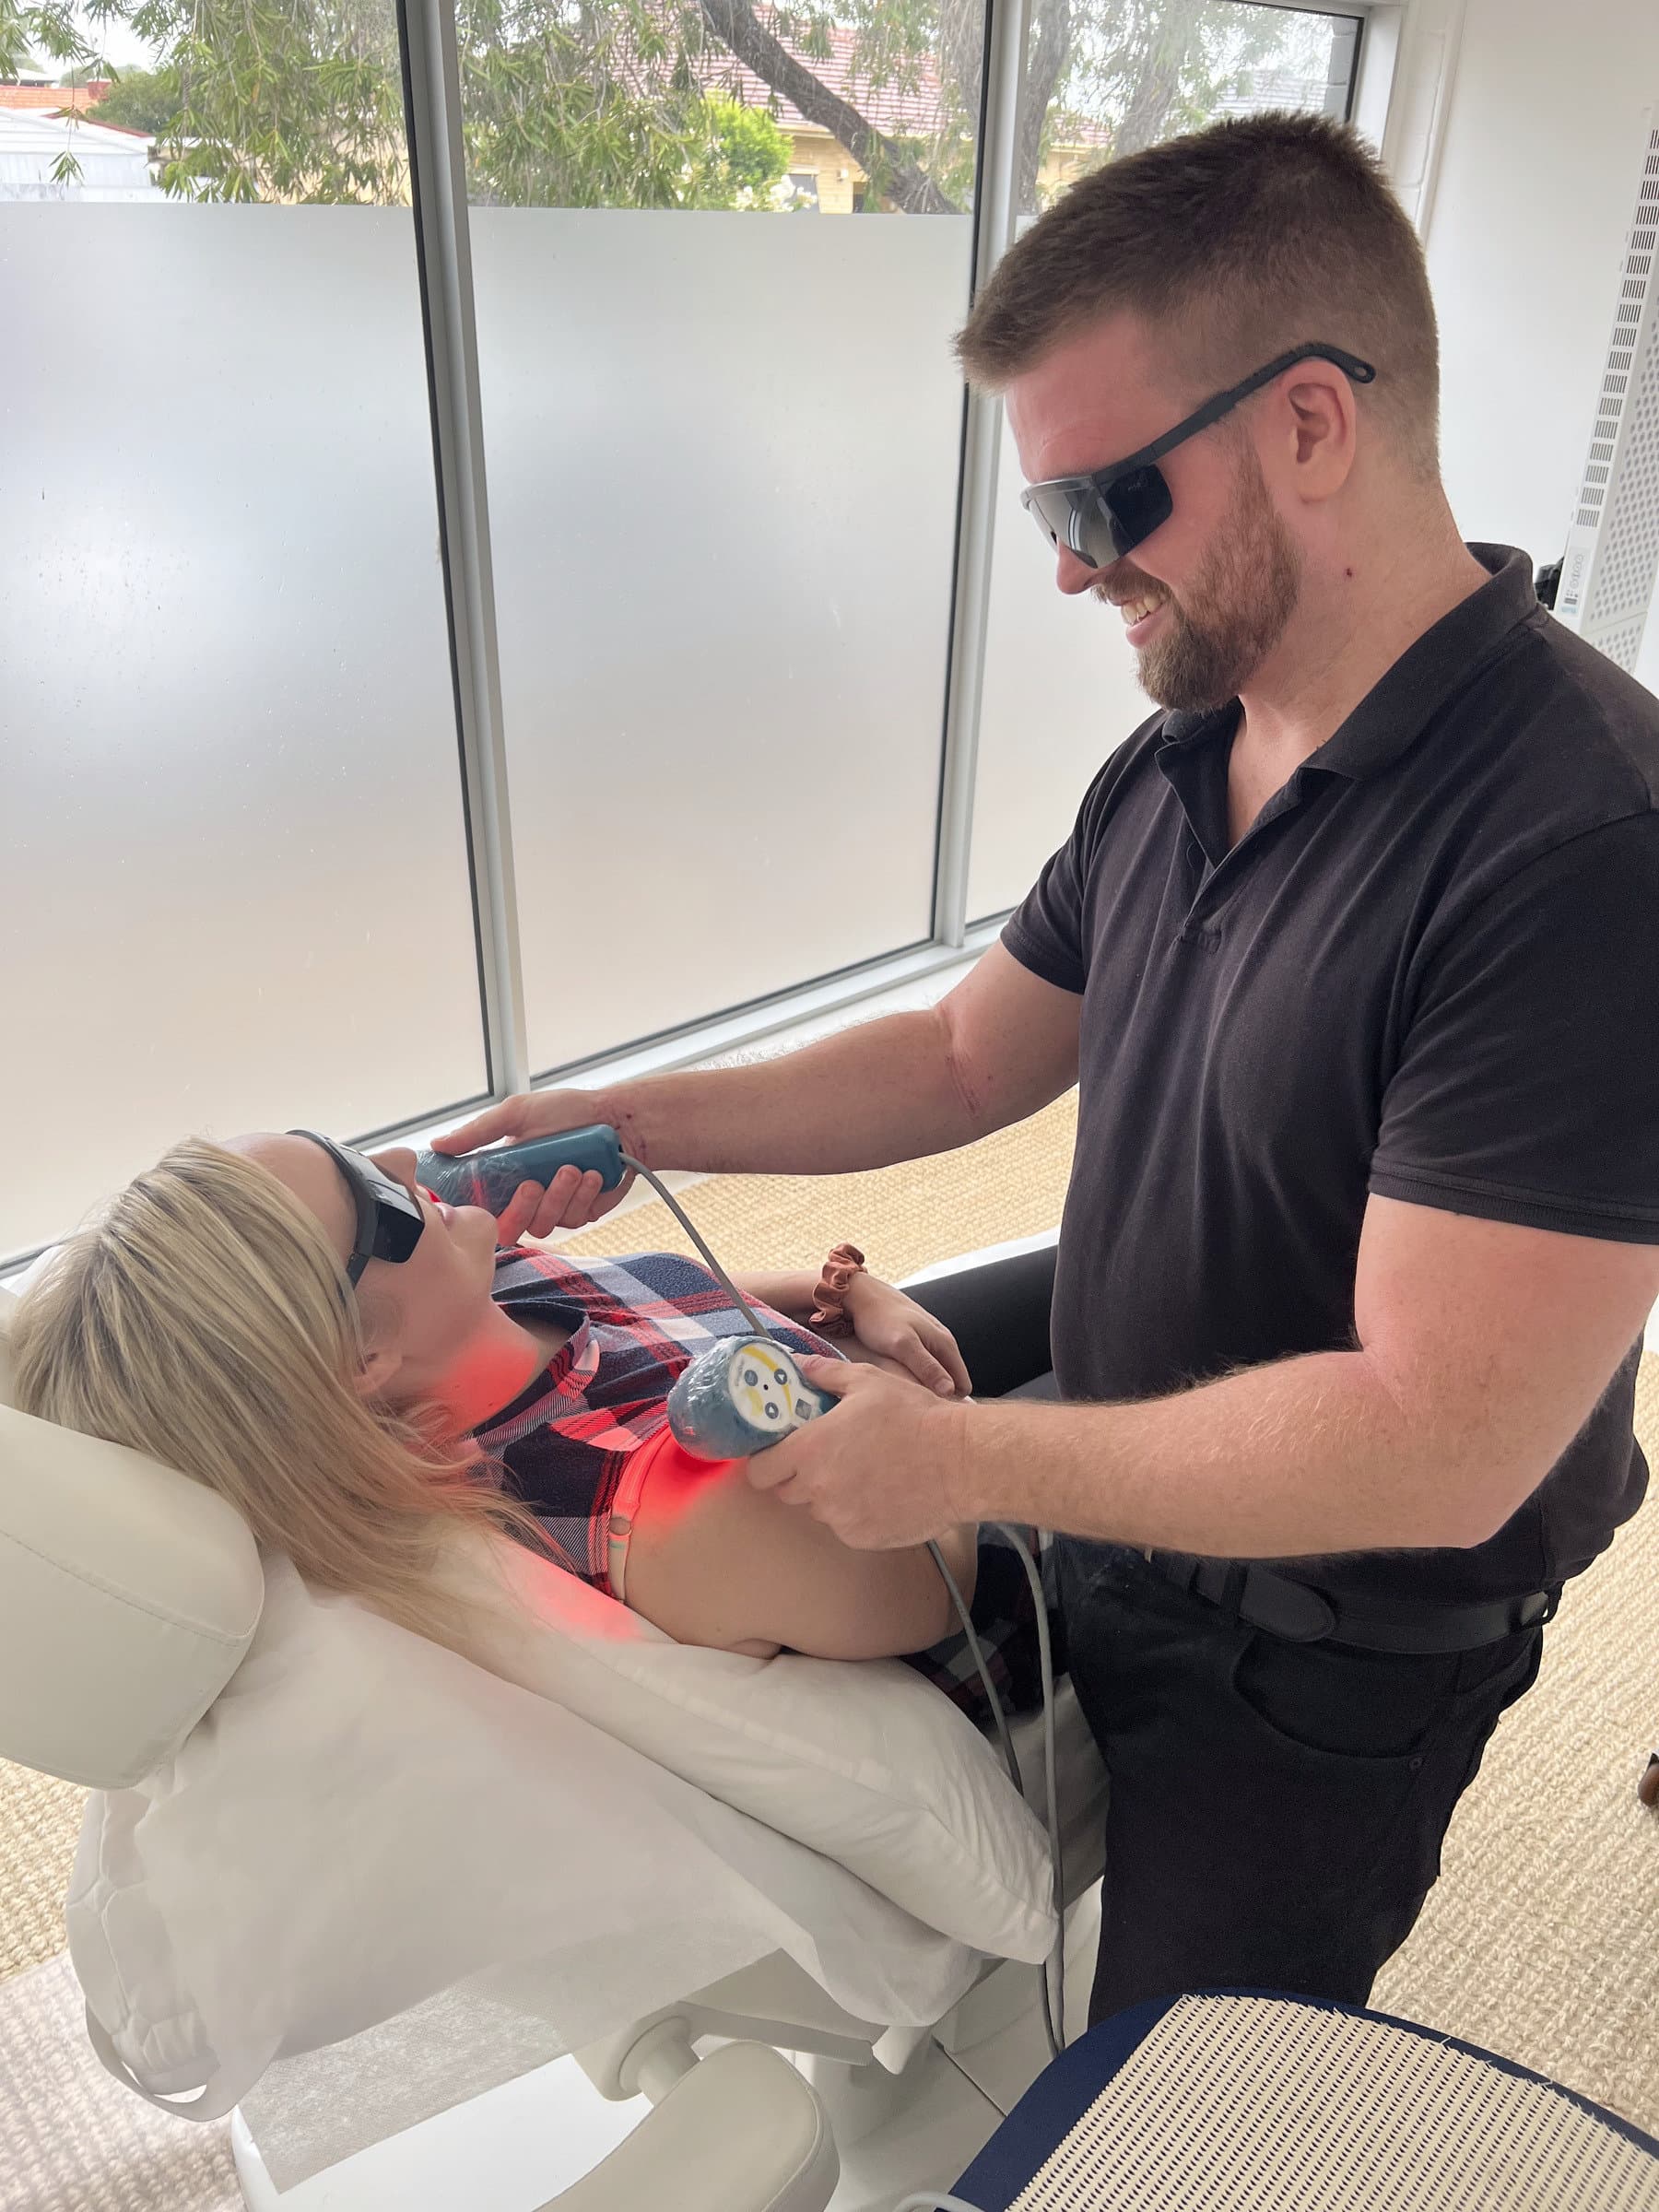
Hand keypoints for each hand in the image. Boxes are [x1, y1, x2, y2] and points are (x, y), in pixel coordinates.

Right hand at [429, 1087, 635, 1240]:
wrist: (621, 1118)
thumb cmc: (569, 1111)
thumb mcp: (518, 1113)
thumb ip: (478, 1132)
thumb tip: (437, 1144)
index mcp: (507, 1175)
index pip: (483, 1207)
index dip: (479, 1213)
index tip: (482, 1202)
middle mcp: (529, 1195)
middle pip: (511, 1227)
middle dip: (523, 1207)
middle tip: (534, 1183)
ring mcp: (557, 1206)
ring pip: (544, 1224)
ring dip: (558, 1197)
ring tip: (573, 1168)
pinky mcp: (584, 1211)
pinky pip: (575, 1219)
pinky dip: (583, 1196)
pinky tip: (593, 1175)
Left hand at [747, 1357, 972, 1549]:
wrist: (961, 1462)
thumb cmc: (914, 1418)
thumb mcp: (868, 1382)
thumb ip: (826, 1375)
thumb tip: (801, 1366)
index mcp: (811, 1450)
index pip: (760, 1471)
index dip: (767, 1462)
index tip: (779, 1455)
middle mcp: (819, 1490)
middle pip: (787, 1492)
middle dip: (800, 1476)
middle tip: (828, 1458)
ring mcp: (841, 1518)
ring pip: (819, 1510)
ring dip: (830, 1495)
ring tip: (864, 1472)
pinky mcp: (864, 1538)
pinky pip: (847, 1527)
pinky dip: (857, 1514)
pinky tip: (882, 1492)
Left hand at [841, 1276, 971, 1398]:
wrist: (860, 1294)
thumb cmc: (879, 1319)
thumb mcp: (902, 1345)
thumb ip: (926, 1367)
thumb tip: (951, 1391)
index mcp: (946, 1344)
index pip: (964, 1386)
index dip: (950, 1402)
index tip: (927, 1411)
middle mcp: (942, 1343)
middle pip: (951, 1383)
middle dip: (936, 1397)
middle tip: (910, 1406)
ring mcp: (930, 1342)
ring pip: (936, 1376)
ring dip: (923, 1388)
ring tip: (901, 1396)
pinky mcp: (916, 1343)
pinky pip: (924, 1368)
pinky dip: (913, 1378)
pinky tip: (896, 1383)